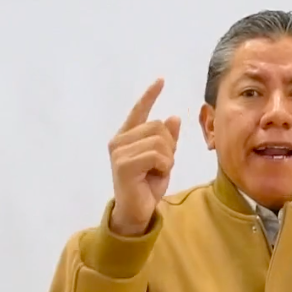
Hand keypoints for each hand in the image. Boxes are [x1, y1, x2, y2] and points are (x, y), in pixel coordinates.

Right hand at [108, 78, 180, 235]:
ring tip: (157, 172)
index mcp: (127, 136)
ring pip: (159, 141)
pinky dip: (164, 166)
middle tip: (162, 165)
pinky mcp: (123, 164)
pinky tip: (154, 175)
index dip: (150, 95)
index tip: (161, 80)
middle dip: (169, 146)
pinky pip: (156, 155)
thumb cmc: (147, 185)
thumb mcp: (163, 160)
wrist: (137, 211)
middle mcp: (119, 140)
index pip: (139, 110)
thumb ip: (167, 140)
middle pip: (158, 126)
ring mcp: (118, 151)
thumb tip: (173, 117)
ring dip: (167, 158)